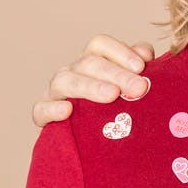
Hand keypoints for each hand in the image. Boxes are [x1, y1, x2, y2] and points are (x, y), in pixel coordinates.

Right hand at [32, 36, 154, 127]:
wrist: (87, 143)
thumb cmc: (114, 108)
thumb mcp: (127, 86)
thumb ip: (137, 68)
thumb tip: (146, 55)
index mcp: (91, 60)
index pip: (100, 44)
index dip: (120, 51)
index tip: (142, 67)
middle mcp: (72, 71)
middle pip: (88, 63)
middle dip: (116, 74)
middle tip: (139, 88)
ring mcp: (55, 92)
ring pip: (64, 81)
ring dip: (90, 87)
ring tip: (112, 95)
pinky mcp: (43, 114)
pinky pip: (41, 109)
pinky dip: (52, 108)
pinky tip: (68, 110)